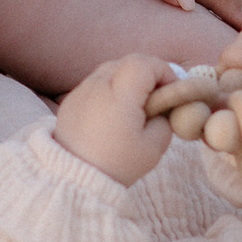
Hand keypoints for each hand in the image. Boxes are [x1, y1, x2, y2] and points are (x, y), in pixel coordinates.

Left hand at [54, 52, 176, 188]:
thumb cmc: (117, 164)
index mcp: (120, 95)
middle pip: (127, 61)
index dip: (164, 71)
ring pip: (110, 69)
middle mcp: (97, 86)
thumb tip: (164, 107)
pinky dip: (109, 87)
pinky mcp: (70, 100)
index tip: (172, 90)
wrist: (75, 179)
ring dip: (127, 78)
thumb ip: (165, 119)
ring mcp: (81, 91)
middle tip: (158, 95)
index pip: (145, 64)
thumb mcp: (154, 147)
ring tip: (136, 103)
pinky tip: (114, 111)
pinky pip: (95, 83)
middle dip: (148, 72)